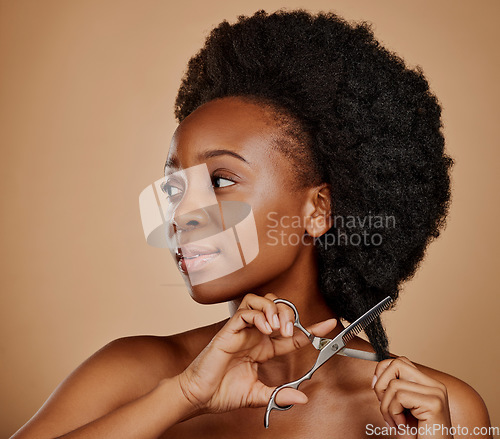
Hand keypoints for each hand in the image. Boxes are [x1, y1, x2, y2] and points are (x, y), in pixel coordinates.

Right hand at [177, 292, 336, 414]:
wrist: (200, 396)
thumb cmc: (223, 392)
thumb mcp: (258, 395)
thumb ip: (279, 395)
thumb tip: (301, 398)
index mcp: (263, 348)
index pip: (291, 332)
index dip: (311, 328)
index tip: (328, 324)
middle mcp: (255, 335)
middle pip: (278, 308)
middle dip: (290, 315)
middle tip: (289, 331)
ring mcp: (242, 330)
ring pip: (262, 301)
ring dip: (274, 310)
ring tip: (277, 328)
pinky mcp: (229, 330)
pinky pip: (245, 311)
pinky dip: (258, 315)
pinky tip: (264, 329)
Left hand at [373, 356, 452, 437]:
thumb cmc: (417, 436)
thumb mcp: (400, 409)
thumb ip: (392, 391)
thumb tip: (376, 378)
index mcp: (428, 384)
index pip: (399, 362)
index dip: (382, 373)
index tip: (379, 394)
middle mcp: (435, 385)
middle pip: (396, 364)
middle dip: (382, 386)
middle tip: (387, 408)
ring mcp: (436, 393)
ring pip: (394, 384)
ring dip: (387, 407)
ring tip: (395, 422)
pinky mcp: (434, 403)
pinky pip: (400, 397)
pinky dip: (393, 413)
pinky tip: (402, 425)